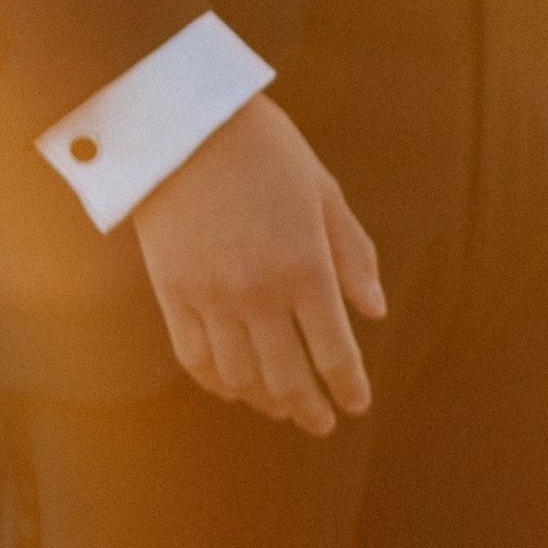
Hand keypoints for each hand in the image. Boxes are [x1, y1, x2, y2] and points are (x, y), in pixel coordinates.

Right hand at [132, 94, 384, 434]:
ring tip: (282, 406)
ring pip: (240, 377)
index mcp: (306, 267)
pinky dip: (218, 382)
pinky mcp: (172, 295)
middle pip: (287, 377)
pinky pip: (195, 359)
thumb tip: (375, 312)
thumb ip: (352, 255)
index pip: (334, 352)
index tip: (356, 406)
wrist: (184, 126)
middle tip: (322, 422)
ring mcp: (211, 298)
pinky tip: (234, 388)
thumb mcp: (324, 192)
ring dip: (265, 400)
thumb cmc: (267, 151)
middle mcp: (259, 293)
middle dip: (309, 408)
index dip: (348, 387)